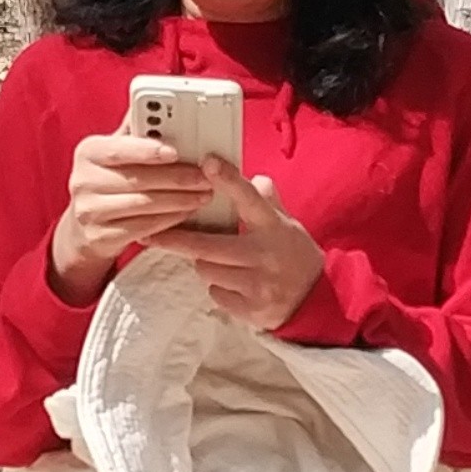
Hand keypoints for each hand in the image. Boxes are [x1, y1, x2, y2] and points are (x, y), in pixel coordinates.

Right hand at [49, 121, 211, 303]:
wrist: (85, 228)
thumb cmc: (109, 181)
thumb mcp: (116, 153)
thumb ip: (136, 133)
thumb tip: (159, 105)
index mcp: (89, 152)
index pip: (119, 148)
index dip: (147, 150)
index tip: (175, 151)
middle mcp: (82, 181)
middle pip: (137, 179)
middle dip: (176, 178)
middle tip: (204, 178)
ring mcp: (89, 211)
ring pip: (143, 205)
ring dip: (179, 201)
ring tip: (202, 195)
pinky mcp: (100, 237)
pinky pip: (142, 228)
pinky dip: (169, 221)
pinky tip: (186, 213)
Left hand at [157, 160, 325, 334]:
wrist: (317, 302)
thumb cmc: (295, 257)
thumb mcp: (287, 225)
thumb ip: (268, 202)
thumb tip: (256, 178)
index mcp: (274, 227)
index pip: (249, 198)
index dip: (227, 180)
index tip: (207, 162)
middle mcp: (265, 254)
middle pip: (207, 246)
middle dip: (178, 241)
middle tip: (154, 235)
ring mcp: (258, 284)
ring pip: (207, 270)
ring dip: (204, 265)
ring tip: (218, 262)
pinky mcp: (251, 309)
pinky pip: (216, 293)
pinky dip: (218, 288)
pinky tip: (232, 285)